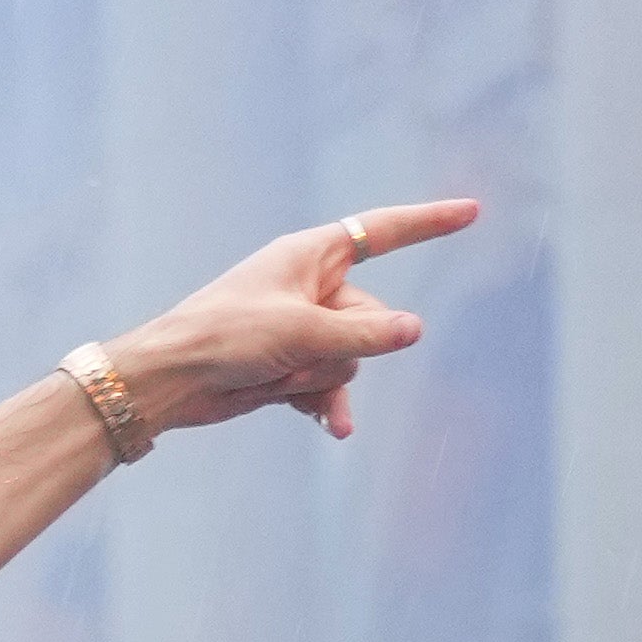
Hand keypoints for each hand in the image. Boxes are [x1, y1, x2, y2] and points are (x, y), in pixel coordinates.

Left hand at [111, 200, 474, 444]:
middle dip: (344, 345)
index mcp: (311, 255)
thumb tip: (415, 329)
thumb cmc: (225, 336)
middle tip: (292, 352)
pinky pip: (331, 384)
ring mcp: (303, 328)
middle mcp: (311, 287)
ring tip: (278, 378)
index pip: (384, 232)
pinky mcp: (291, 364)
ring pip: (353, 356)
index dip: (428, 223)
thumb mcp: (302, 331)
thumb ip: (365, 332)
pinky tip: (333, 429)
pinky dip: (325, 403)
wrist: (170, 381)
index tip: (471, 212)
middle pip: (373, 317)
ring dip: (323, 377)